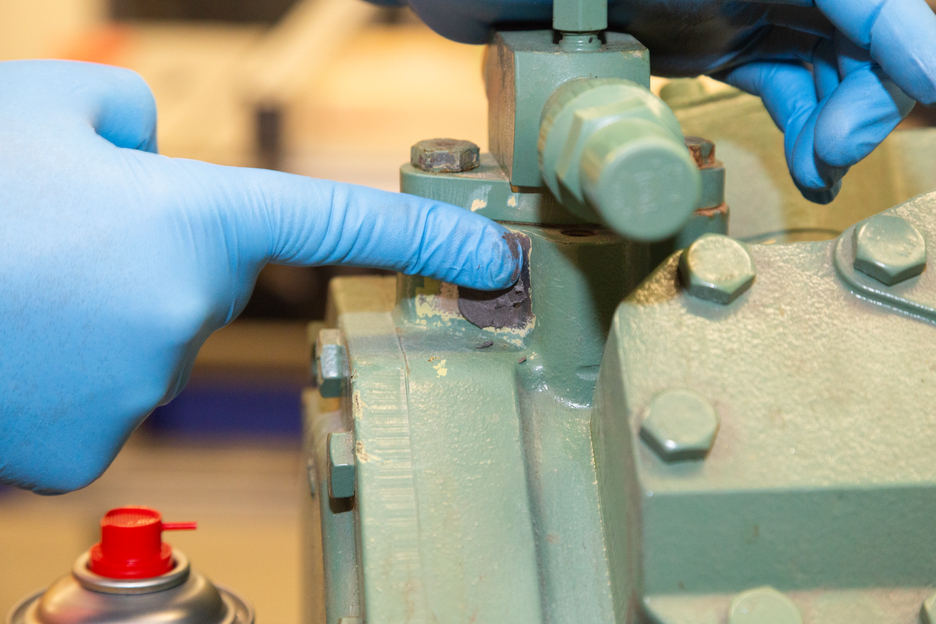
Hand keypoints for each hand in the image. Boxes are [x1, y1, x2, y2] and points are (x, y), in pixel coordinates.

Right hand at [0, 60, 520, 493]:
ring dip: (101, 309)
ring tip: (21, 281)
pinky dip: (70, 368)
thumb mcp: (49, 104)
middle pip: (202, 279)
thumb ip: (131, 121)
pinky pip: (107, 394)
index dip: (424, 238)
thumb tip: (157, 155)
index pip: (340, 222)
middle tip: (56, 234)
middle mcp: (185, 311)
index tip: (488, 259)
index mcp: (194, 217)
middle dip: (151, 252)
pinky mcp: (86, 450)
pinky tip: (16, 338)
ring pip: (148, 337)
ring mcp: (138, 390)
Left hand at [380, 0, 935, 202]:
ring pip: (824, 63)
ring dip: (841, 119)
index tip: (927, 88)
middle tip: (837, 149)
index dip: (907, 40)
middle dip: (871, 91)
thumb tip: (901, 41)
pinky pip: (771, 83)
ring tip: (823, 170)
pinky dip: (796, 125)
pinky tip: (804, 165)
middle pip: (859, 32)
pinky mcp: (698, 43)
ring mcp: (733, 5)